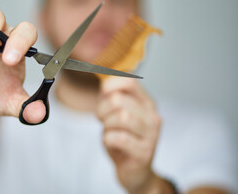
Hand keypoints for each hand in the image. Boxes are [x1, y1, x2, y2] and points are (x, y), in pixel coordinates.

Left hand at [96, 77, 161, 193]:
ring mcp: (151, 135)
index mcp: (146, 103)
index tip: (102, 97)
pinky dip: (108, 139)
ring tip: (108, 131)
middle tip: (101, 119)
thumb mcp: (117, 115)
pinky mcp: (144, 153)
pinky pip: (119, 138)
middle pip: (118, 100)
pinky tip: (111, 143)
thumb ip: (112, 97)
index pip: (129, 81)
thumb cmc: (123, 139)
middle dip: (101, 109)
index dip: (109, 85)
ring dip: (106, 125)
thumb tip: (103, 83)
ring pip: (121, 117)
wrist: (135, 172)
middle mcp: (152, 116)